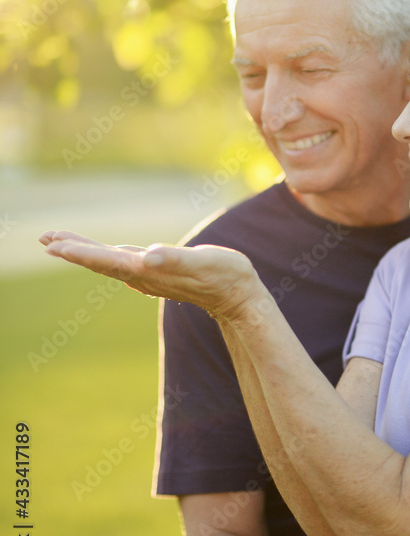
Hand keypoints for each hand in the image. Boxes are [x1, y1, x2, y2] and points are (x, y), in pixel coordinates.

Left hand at [39, 230, 261, 321]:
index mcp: (148, 271)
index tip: (53, 246)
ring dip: (84, 252)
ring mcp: (149, 277)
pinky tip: (105, 252)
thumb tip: (148, 257)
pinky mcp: (157, 273)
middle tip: (43, 238)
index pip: (106, 260)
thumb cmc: (225, 276)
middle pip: (100, 261)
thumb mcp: (202, 262)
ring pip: (108, 261)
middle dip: (71, 249)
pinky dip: (105, 254)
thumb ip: (174, 259)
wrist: (239, 297)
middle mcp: (143, 276)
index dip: (80, 252)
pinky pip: (122, 261)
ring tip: (60, 243)